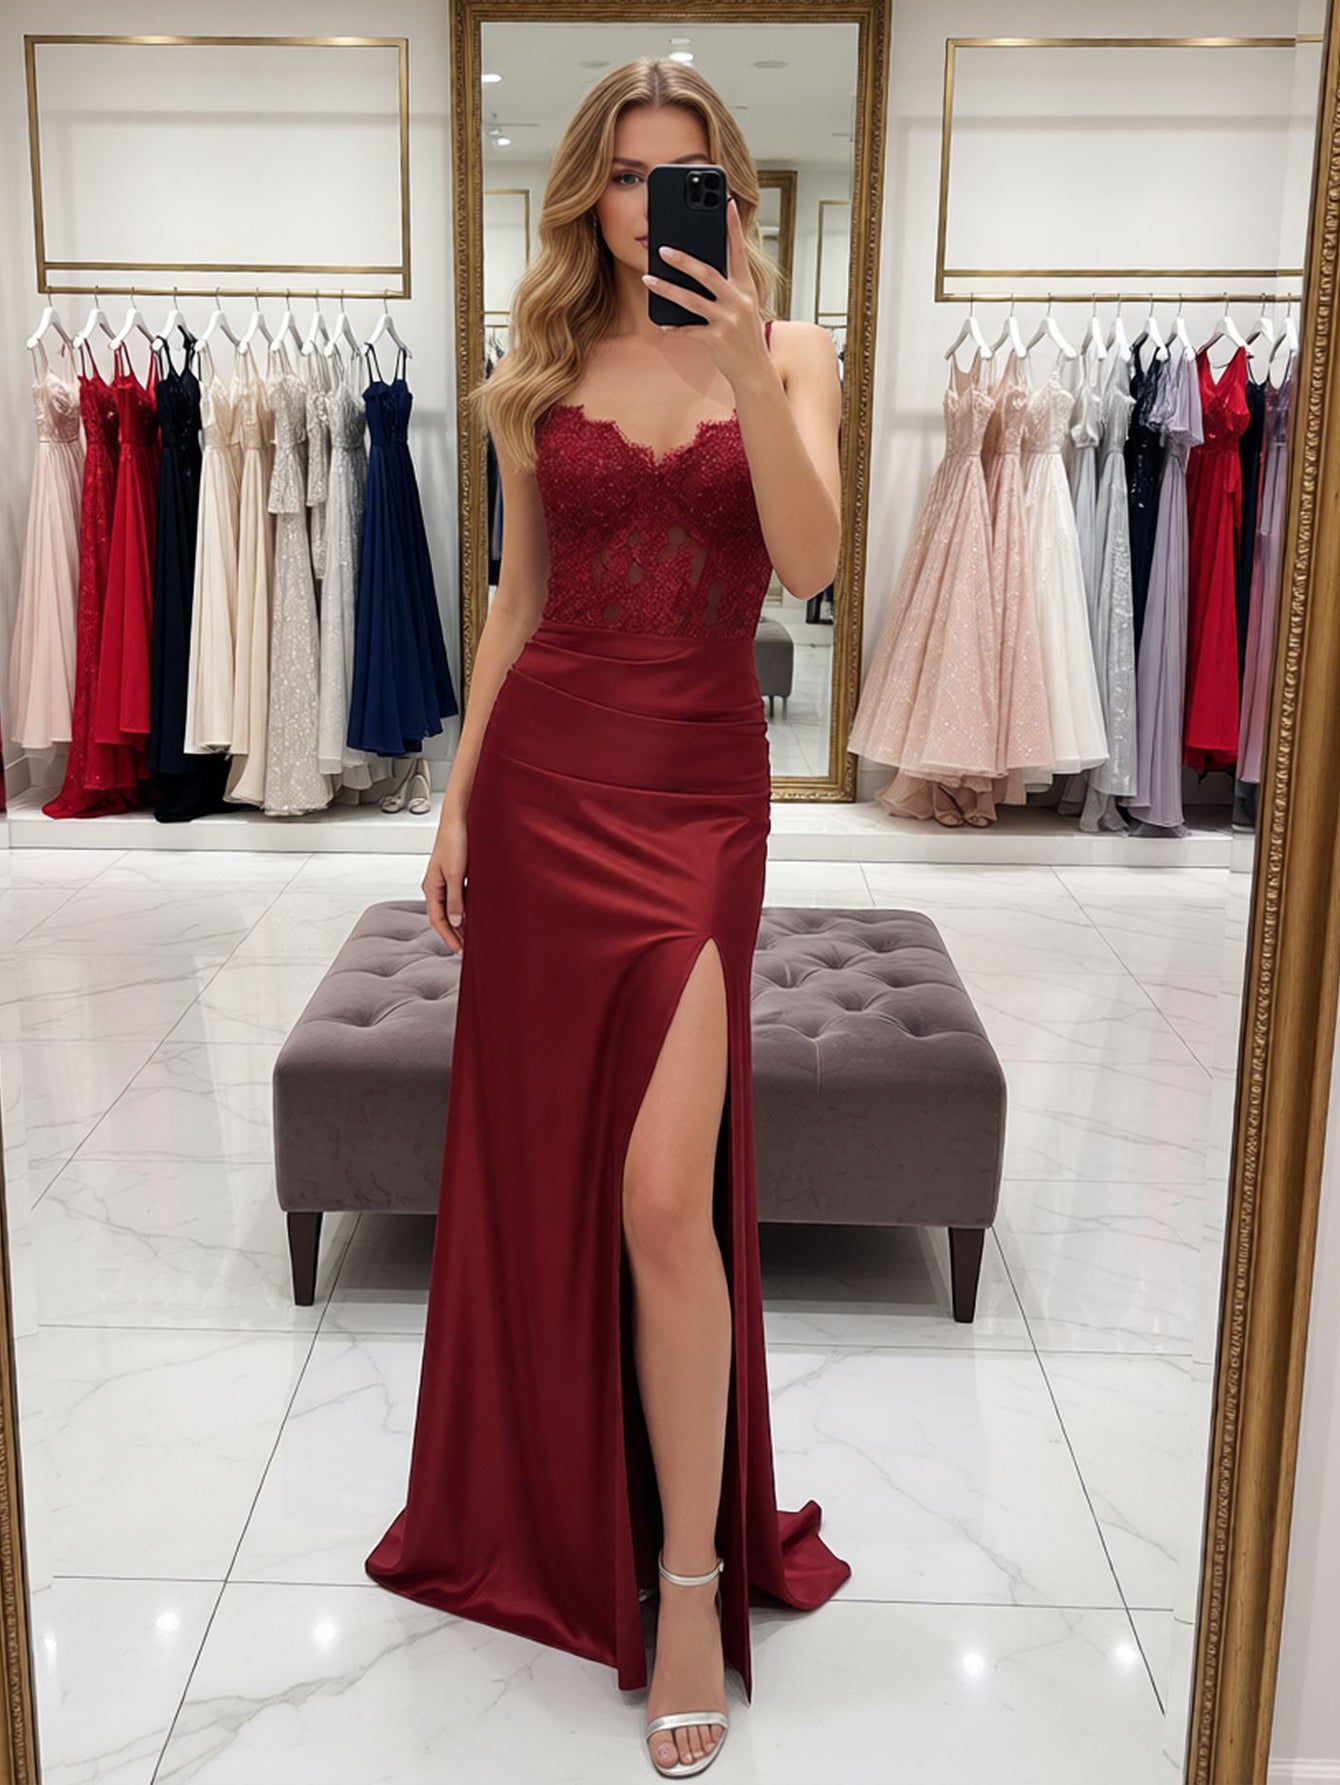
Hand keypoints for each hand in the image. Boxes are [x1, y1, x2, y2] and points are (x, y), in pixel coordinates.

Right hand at [424, 810, 466, 954]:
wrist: (458, 819)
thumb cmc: (455, 842)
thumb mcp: (456, 874)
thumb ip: (456, 899)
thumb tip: (456, 922)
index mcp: (431, 887)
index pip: (437, 920)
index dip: (448, 936)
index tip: (459, 950)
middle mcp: (436, 886)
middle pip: (443, 916)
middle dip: (454, 933)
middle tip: (467, 949)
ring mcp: (446, 880)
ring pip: (452, 908)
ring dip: (460, 922)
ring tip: (472, 936)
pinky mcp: (456, 874)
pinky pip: (459, 897)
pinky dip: (466, 909)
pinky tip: (476, 914)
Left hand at [642, 195, 769, 389]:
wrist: (754, 370)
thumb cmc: (744, 334)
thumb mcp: (743, 305)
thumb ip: (727, 285)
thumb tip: (699, 265)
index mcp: (746, 287)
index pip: (738, 251)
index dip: (733, 227)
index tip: (726, 203)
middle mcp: (738, 301)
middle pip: (708, 273)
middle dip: (683, 260)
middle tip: (662, 248)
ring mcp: (728, 321)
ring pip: (691, 300)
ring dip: (667, 289)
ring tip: (648, 278)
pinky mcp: (716, 340)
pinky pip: (689, 330)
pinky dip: (675, 326)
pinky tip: (663, 322)